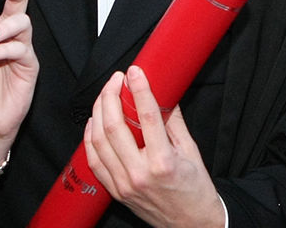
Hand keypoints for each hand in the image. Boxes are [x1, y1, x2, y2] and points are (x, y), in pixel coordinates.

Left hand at [82, 68, 226, 227]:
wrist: (191, 224)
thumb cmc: (194, 189)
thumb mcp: (191, 152)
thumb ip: (174, 122)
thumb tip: (165, 95)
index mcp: (163, 162)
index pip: (147, 117)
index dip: (139, 90)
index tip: (134, 72)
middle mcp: (140, 174)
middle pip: (115, 126)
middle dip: (110, 96)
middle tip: (115, 80)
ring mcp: (124, 184)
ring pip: (99, 141)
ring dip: (97, 113)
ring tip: (104, 96)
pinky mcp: (116, 191)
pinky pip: (94, 161)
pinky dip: (90, 138)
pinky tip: (94, 122)